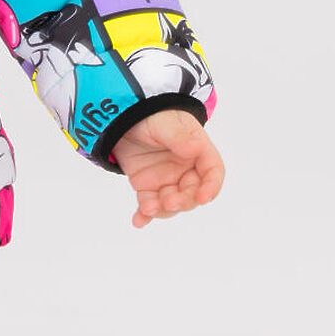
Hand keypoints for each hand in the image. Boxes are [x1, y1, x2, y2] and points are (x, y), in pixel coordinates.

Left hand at [109, 108, 223, 228]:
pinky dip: (145, 214)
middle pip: (193, 193)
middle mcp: (186, 169)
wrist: (121, 115)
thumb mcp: (165, 122)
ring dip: (163, 210)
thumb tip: (195, 149)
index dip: (211, 187)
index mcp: (198, 151)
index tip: (203, 198)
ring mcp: (167, 179)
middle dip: (183, 201)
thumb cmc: (151, 115)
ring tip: (147, 209)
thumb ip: (179, 136)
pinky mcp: (147, 186)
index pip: (213, 172)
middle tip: (169, 202)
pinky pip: (149, 204)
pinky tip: (138, 221)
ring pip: (172, 202)